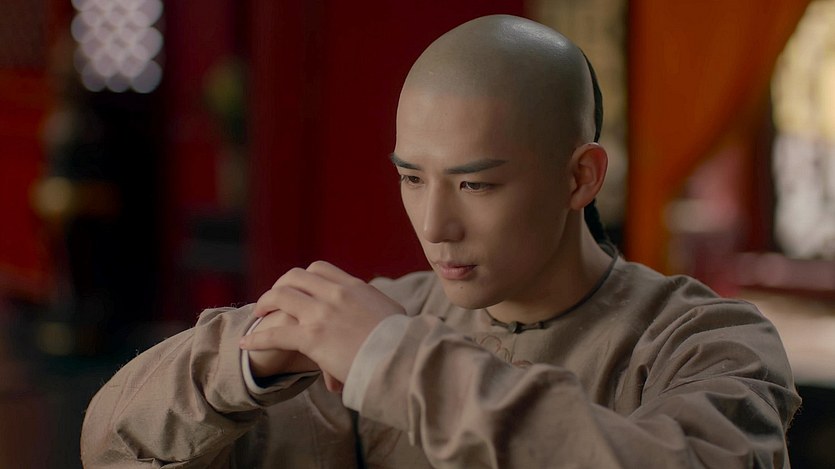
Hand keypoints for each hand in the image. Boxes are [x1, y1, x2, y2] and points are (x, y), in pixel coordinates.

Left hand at [240, 261, 403, 391]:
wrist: (401, 358)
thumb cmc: (402, 341)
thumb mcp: (391, 312)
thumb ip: (375, 306)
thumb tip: (376, 309)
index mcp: (353, 286)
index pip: (320, 268)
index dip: (303, 277)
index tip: (298, 288)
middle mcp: (334, 294)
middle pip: (295, 277)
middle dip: (280, 286)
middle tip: (273, 300)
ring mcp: (321, 314)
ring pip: (280, 296)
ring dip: (265, 303)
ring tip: (259, 314)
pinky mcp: (312, 337)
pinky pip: (275, 333)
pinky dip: (258, 337)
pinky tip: (247, 343)